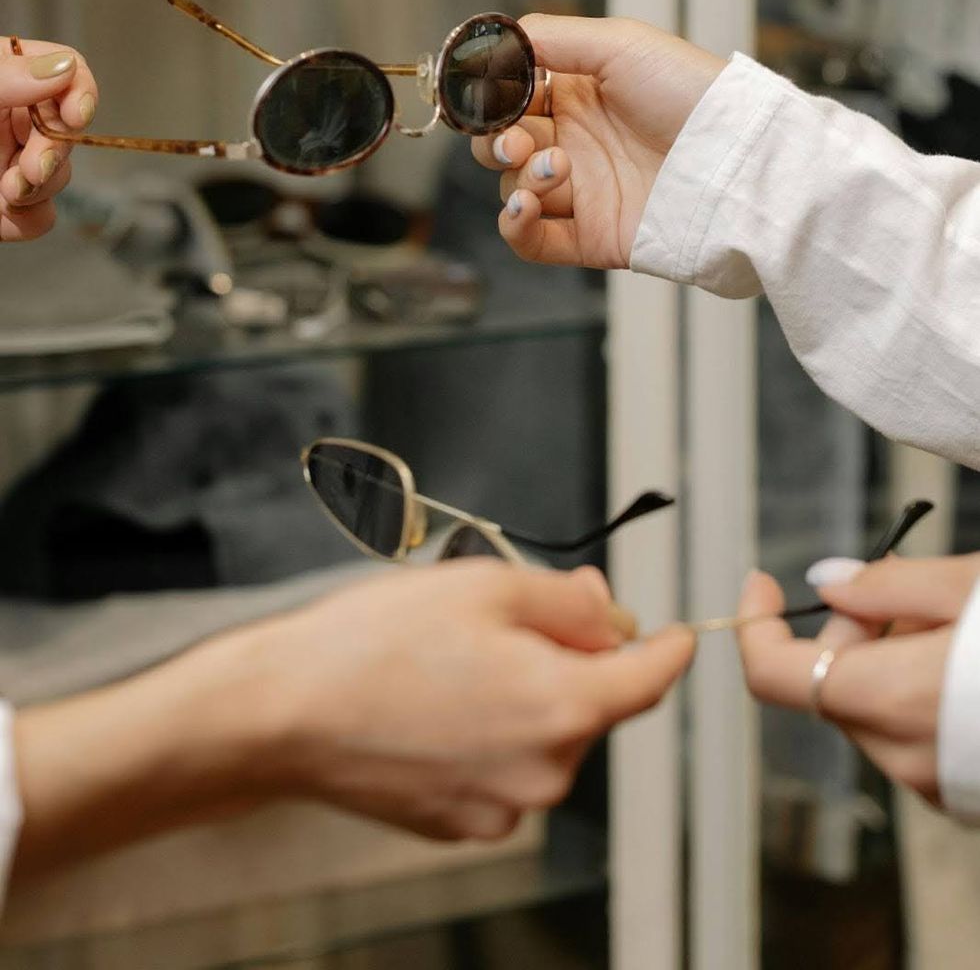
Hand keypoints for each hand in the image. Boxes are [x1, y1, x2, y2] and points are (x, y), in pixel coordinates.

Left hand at [0, 37, 97, 241]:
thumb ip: (5, 77)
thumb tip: (63, 67)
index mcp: (3, 78)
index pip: (66, 71)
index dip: (79, 93)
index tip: (75, 117)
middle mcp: (10, 119)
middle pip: (70, 130)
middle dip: (55, 153)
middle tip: (30, 170)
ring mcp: (10, 164)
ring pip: (61, 177)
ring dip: (38, 190)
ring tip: (3, 194)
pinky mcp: (4, 207)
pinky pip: (40, 218)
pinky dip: (24, 221)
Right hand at [240, 561, 694, 841]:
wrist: (287, 711)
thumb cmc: (377, 642)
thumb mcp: (487, 584)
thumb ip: (569, 599)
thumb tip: (612, 612)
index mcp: (564, 706)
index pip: (650, 679)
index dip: (669, 647)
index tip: (680, 634)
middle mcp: (546, 772)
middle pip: (593, 705)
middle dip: (572, 658)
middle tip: (514, 616)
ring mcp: (503, 807)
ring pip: (546, 737)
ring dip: (527, 699)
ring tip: (454, 662)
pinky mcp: (462, 824)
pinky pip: (504, 770)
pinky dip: (490, 736)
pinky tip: (436, 706)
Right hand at [471, 15, 722, 268]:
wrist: (735, 157)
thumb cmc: (691, 92)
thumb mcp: (621, 43)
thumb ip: (551, 37)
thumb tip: (496, 41)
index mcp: (577, 95)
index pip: (510, 98)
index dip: (491, 98)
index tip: (486, 95)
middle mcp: (576, 142)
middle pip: (501, 146)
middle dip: (496, 140)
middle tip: (521, 138)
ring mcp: (582, 191)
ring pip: (513, 189)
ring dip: (519, 177)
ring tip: (556, 166)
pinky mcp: (591, 236)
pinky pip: (531, 241)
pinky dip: (514, 225)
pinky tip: (525, 206)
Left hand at [737, 555, 979, 806]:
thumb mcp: (969, 588)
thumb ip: (888, 586)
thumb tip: (828, 585)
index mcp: (892, 698)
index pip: (772, 674)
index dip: (757, 623)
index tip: (763, 586)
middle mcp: (903, 755)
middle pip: (828, 684)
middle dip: (849, 631)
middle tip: (903, 589)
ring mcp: (934, 785)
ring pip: (870, 711)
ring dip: (886, 663)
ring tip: (946, 627)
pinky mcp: (959, 796)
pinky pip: (909, 738)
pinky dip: (917, 699)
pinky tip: (960, 669)